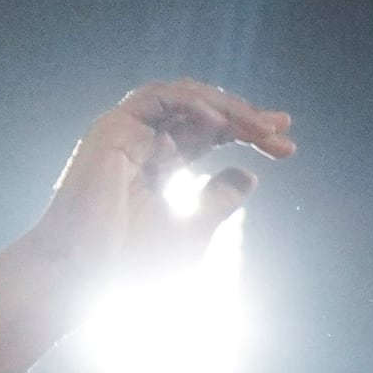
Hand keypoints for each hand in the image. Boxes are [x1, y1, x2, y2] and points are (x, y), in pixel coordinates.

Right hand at [10, 81, 289, 299]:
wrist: (84, 274)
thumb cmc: (131, 262)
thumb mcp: (194, 230)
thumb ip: (219, 200)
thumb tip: (248, 175)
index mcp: (161, 166)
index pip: (210, 136)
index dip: (248, 134)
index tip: (287, 146)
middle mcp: (143, 144)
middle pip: (200, 113)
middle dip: (245, 116)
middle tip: (283, 127)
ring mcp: (125, 133)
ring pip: (180, 98)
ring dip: (223, 106)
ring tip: (258, 127)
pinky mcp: (111, 129)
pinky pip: (155, 98)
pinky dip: (189, 103)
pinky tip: (221, 124)